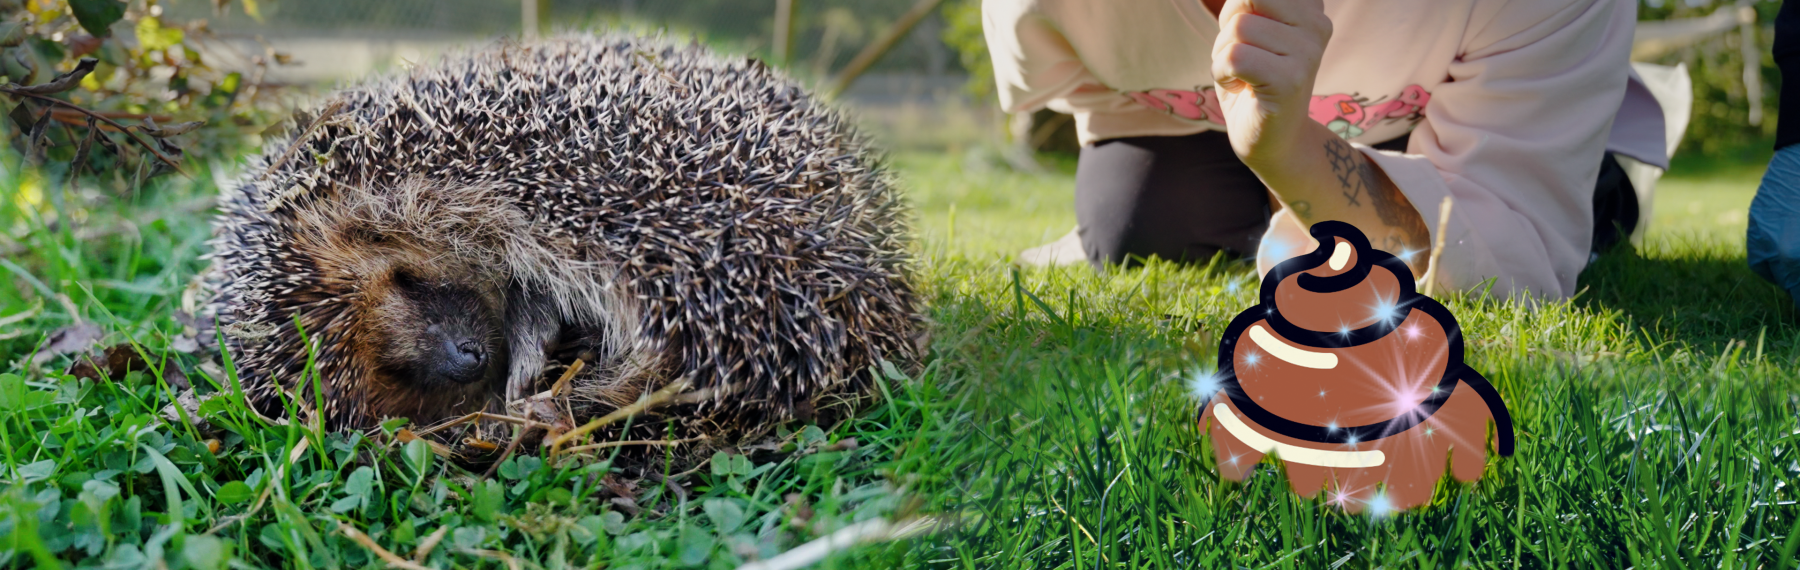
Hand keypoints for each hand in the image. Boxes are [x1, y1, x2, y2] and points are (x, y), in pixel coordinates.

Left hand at [1211, 0, 1332, 166]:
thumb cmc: (1252, 81)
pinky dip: (1222, 74)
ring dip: (1223, 55)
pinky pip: (1234, 57)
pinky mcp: (1291, 80)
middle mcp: (1317, 24)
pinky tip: (1242, 88)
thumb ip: (1247, 4)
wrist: (1274, 141)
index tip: (1250, 39)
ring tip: (1244, 76)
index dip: (1236, 9)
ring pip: (1237, 29)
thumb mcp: (1248, 30)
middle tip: (1242, 57)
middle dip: (1228, 27)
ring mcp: (1308, 52)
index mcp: (1310, 8)